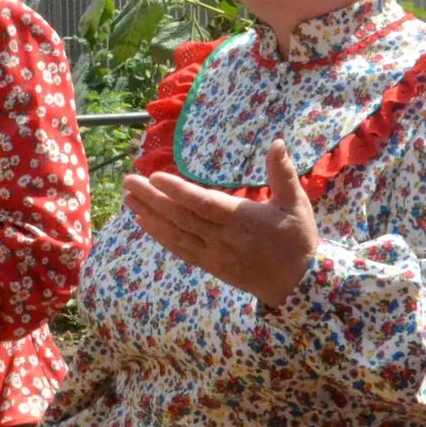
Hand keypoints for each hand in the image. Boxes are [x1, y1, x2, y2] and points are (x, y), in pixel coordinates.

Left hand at [121, 138, 320, 306]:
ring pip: (175, 234)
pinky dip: (160, 235)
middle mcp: (222, 238)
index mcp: (242, 220)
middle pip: (181, 217)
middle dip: (152, 198)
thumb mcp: (295, 203)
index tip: (155, 177)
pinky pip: (180, 249)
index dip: (178, 191)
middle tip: (128, 181)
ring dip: (150, 215)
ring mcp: (213, 254)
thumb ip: (282, 172)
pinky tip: (144, 221)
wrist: (297, 285)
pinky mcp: (209, 265)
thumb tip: (277, 141)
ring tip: (128, 197)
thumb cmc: (296, 240)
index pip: (203, 204)